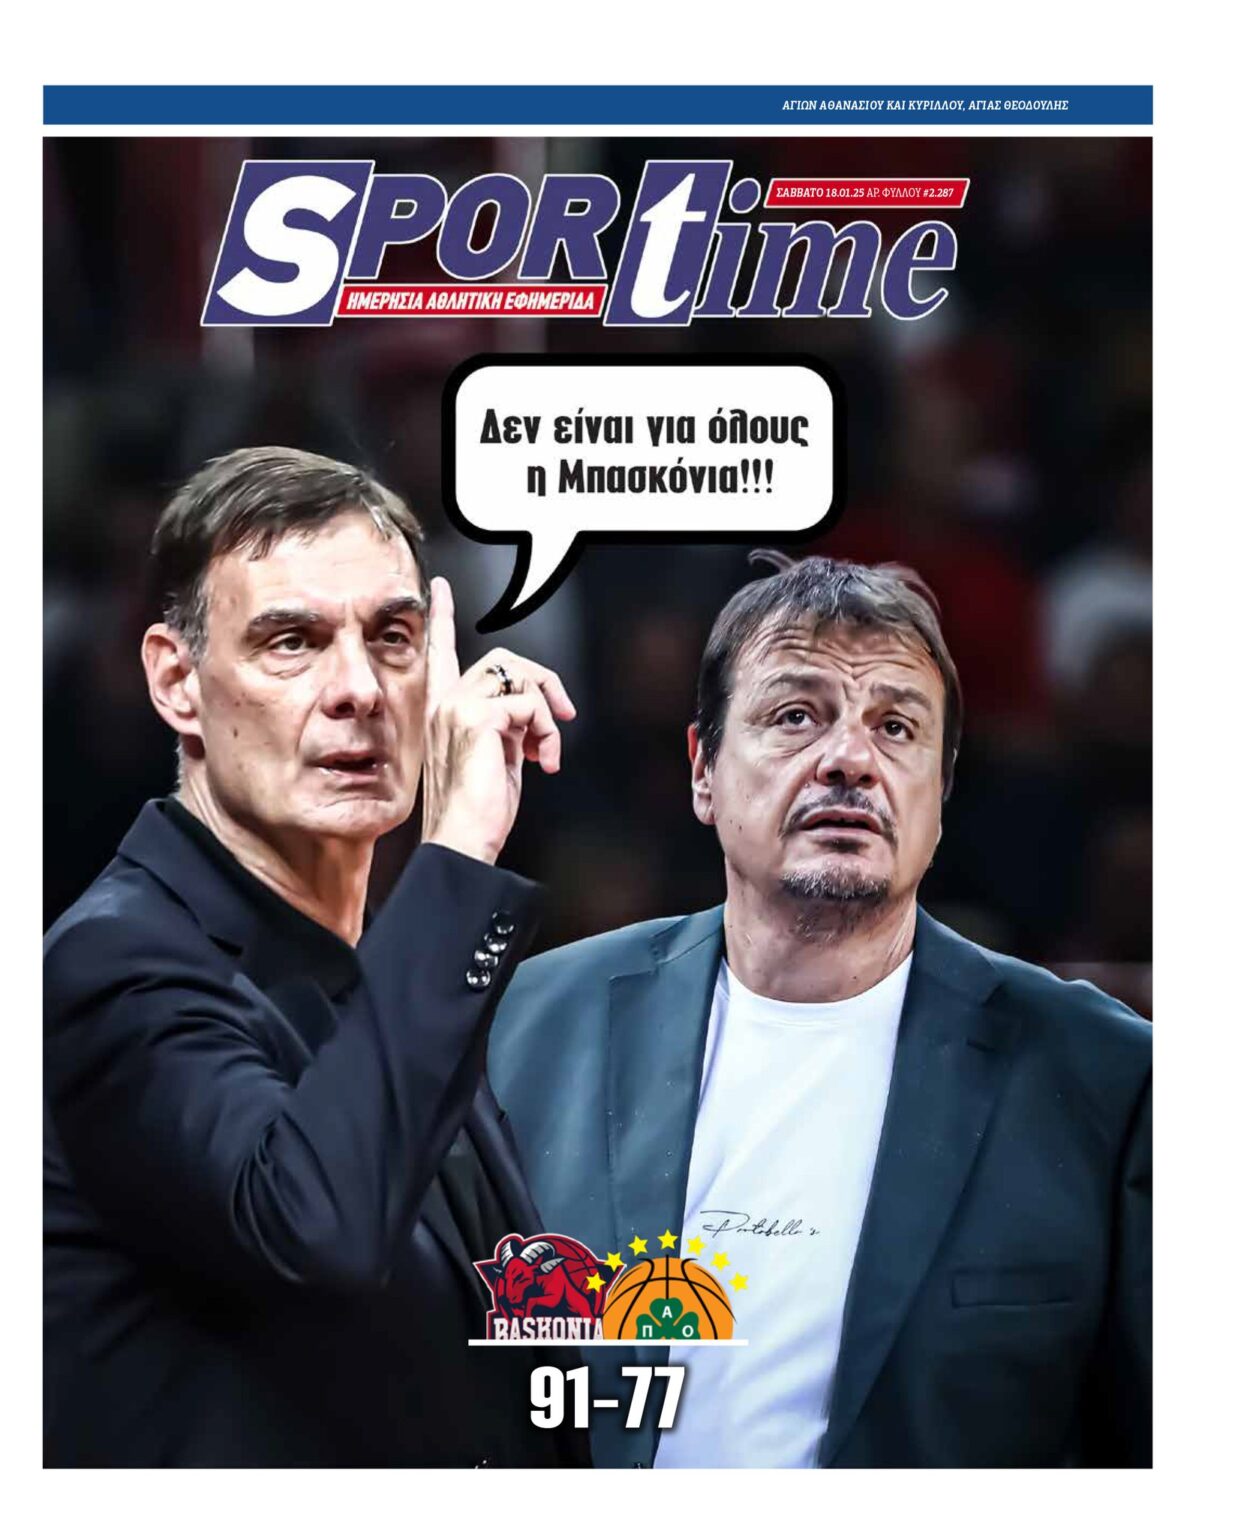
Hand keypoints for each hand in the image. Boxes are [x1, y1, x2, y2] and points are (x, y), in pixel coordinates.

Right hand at [420, 577, 576, 864]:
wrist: (463, 840)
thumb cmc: (477, 812)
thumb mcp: (495, 759)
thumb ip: (503, 727)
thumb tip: (532, 714)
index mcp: (442, 711)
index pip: (440, 653)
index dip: (441, 618)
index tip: (440, 588)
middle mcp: (444, 703)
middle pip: (502, 660)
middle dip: (541, 681)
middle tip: (561, 715)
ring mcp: (458, 707)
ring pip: (520, 679)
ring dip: (546, 714)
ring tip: (545, 752)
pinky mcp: (477, 718)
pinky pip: (530, 705)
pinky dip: (548, 732)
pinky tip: (542, 763)